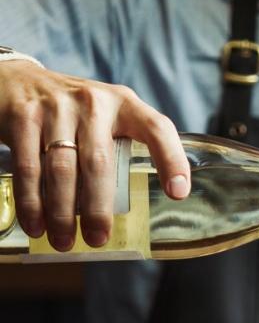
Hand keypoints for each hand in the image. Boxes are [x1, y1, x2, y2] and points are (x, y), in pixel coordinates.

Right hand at [0, 61, 190, 249]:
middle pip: (99, 162)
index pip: (157, 129)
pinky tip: (36, 224)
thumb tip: (144, 203)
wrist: (17, 81)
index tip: (178, 194)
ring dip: (62, 212)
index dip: (171, 160)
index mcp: (125, 105)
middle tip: (98, 238)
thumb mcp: (107, 117)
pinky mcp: (24, 117)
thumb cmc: (75, 113)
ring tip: (64, 241)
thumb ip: (124, 146)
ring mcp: (57, 108)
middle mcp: (94, 102)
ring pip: (62, 170)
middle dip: (98, 207)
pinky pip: (29, 167)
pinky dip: (31, 201)